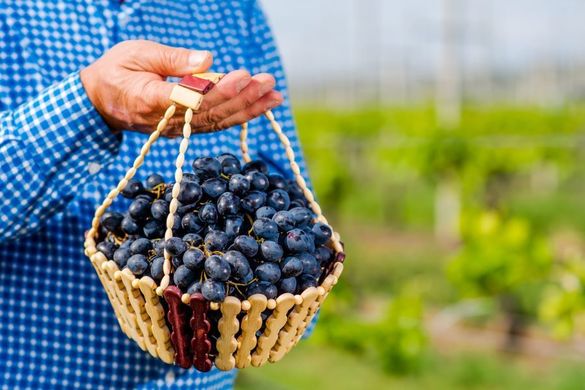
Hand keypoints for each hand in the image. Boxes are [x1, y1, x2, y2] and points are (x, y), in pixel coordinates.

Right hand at [80, 40, 282, 136]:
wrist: (99, 102)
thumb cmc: (116, 71)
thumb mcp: (137, 53)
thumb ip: (173, 58)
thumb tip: (207, 60)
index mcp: (149, 98)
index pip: (191, 98)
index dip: (219, 90)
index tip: (241, 76)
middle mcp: (166, 120)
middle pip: (211, 112)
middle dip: (243, 97)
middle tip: (268, 83)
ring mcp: (176, 129)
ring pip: (217, 121)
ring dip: (248, 109)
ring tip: (274, 96)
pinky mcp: (184, 129)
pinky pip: (214, 125)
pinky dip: (238, 116)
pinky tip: (259, 108)